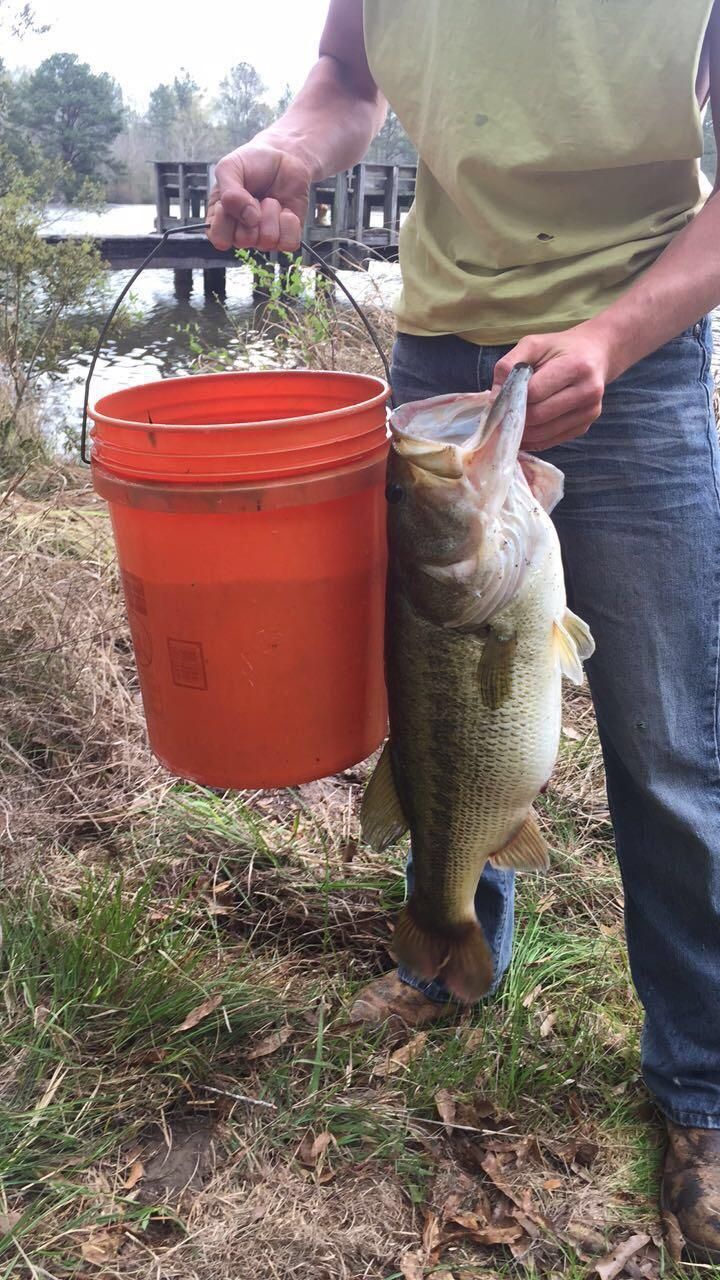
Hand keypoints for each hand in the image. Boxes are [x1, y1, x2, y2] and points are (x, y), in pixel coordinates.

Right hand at [207, 143, 312, 252]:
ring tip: (270, 199)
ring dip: (272, 214)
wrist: (283, 156)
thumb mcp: (229, 167)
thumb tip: (248, 217)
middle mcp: (241, 234)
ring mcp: (264, 238)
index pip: (220, 239)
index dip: (226, 220)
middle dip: (252, 212)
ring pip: (268, 240)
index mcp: (221, 221)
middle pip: (245, 240)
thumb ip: (229, 193)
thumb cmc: (252, 163)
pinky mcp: (286, 238)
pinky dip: (289, 223)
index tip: (230, 198)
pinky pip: (288, 243)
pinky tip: (285, 209)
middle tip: (254, 196)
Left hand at [491, 323, 612, 450]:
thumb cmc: (560, 348)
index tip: (499, 398)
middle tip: (500, 414)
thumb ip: (509, 365)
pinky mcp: (585, 426)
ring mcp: (589, 412)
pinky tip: (523, 430)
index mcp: (576, 366)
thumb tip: (494, 398)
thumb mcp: (533, 344)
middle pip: (538, 416)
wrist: (596, 354)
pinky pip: (551, 441)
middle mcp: (588, 391)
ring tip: (509, 422)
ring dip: (522, 432)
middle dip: (515, 417)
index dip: (513, 397)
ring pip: (543, 434)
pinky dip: (533, 439)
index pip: (534, 392)